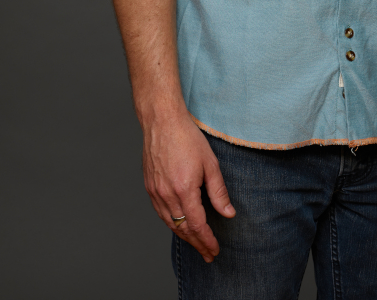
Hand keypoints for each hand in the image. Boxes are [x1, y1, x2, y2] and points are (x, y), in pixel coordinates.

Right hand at [142, 108, 234, 261]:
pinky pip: (160, 213)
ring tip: (196, 244)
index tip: (215, 250)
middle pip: (183, 229)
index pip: (197, 225)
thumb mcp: (210, 163)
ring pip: (170, 223)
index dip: (207, 240)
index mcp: (184, 190)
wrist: (162, 121)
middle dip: (197, 244)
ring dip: (184, 237)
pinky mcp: (149, 187)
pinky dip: (171, 223)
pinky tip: (179, 225)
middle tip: (208, 254)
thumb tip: (228, 213)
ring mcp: (155, 192)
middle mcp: (167, 195)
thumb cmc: (187, 138)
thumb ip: (219, 191)